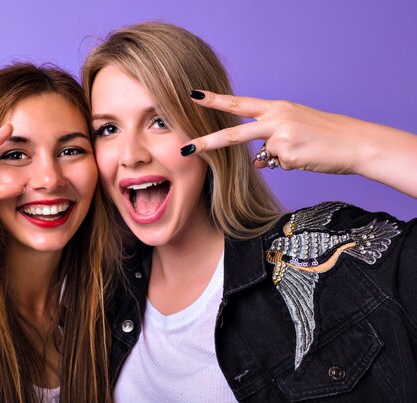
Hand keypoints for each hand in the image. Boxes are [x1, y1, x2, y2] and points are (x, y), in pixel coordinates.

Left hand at [182, 91, 370, 173]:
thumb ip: (272, 142)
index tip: (193, 96)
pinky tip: (310, 157)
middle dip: (208, 142)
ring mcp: (281, 137)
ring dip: (283, 157)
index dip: (216, 100)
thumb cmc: (326, 136)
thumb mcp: (295, 131)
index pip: (240, 104)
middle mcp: (276, 119)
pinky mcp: (289, 155)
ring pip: (266, 156)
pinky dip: (294, 165)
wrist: (356, 143)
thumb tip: (257, 162)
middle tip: (186, 148)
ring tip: (306, 148)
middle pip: (234, 134)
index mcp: (277, 108)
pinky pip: (281, 166)